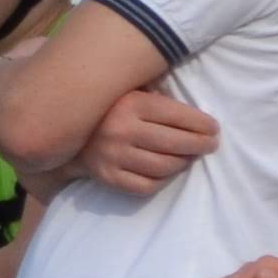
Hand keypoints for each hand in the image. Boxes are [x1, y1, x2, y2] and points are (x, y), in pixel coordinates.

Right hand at [81, 88, 219, 195]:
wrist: (64, 132)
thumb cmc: (109, 109)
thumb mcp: (130, 91)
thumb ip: (157, 94)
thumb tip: (195, 108)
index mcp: (131, 104)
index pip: (180, 117)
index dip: (203, 124)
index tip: (214, 128)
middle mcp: (121, 130)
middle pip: (177, 144)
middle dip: (201, 145)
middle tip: (210, 145)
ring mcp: (113, 156)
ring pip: (166, 167)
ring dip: (183, 163)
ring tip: (188, 157)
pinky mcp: (108, 177)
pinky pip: (148, 186)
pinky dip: (164, 181)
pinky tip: (168, 172)